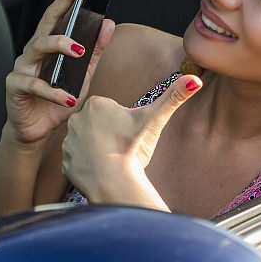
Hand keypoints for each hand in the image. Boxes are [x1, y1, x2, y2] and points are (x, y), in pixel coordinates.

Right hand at [4, 0, 116, 145]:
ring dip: (60, 46)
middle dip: (62, 4)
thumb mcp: (83, 77)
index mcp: (49, 46)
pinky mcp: (14, 86)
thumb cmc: (59, 100)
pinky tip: (69, 97)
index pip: (58, 16)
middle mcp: (33, 51)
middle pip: (46, 22)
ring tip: (80, 51)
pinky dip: (54, 91)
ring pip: (38, 47)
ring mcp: (22, 67)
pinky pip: (35, 85)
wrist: (37, 130)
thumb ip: (94, 52)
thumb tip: (109, 23)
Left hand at [61, 74, 202, 201]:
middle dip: (109, 134)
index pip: (111, 109)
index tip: (127, 133)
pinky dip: (90, 166)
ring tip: (112, 159)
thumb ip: (174, 97)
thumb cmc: (132, 147)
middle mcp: (76, 119)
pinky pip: (79, 161)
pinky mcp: (65, 163)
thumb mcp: (155, 119)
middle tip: (121, 146)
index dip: (123, 122)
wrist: (114, 182)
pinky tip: (102, 170)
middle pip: (98, 125)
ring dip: (98, 150)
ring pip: (88, 142)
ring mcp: (68, 142)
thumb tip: (195, 79)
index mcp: (96, 104)